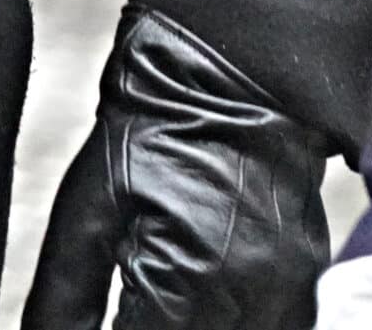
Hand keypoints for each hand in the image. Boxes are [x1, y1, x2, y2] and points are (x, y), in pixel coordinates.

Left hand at [21, 7, 328, 329]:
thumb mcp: (87, 208)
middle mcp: (252, 303)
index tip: (98, 321)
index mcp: (188, 286)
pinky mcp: (308, 283)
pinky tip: (193, 306)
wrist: (229, 67)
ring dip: (187, 328)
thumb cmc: (150, 127)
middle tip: (125, 304)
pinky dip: (230, 324)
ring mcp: (289, 296)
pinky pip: (273, 329)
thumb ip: (63, 297)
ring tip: (153, 301)